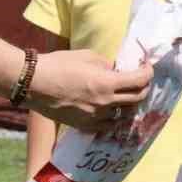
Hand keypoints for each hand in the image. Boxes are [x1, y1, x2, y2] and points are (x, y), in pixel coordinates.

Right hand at [26, 49, 150, 131]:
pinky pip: (107, 124)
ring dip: (129, 104)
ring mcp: (96, 117)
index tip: (147, 67)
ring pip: (124, 114)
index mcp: (107, 83)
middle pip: (137, 99)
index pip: (139, 81)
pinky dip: (113, 116)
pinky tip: (110, 109)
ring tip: (125, 95)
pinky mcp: (85, 125)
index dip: (148, 72)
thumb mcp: (87, 56)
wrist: (34, 83)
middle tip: (140, 80)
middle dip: (143, 88)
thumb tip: (116, 70)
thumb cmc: (59, 64)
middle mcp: (105, 103)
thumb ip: (106, 64)